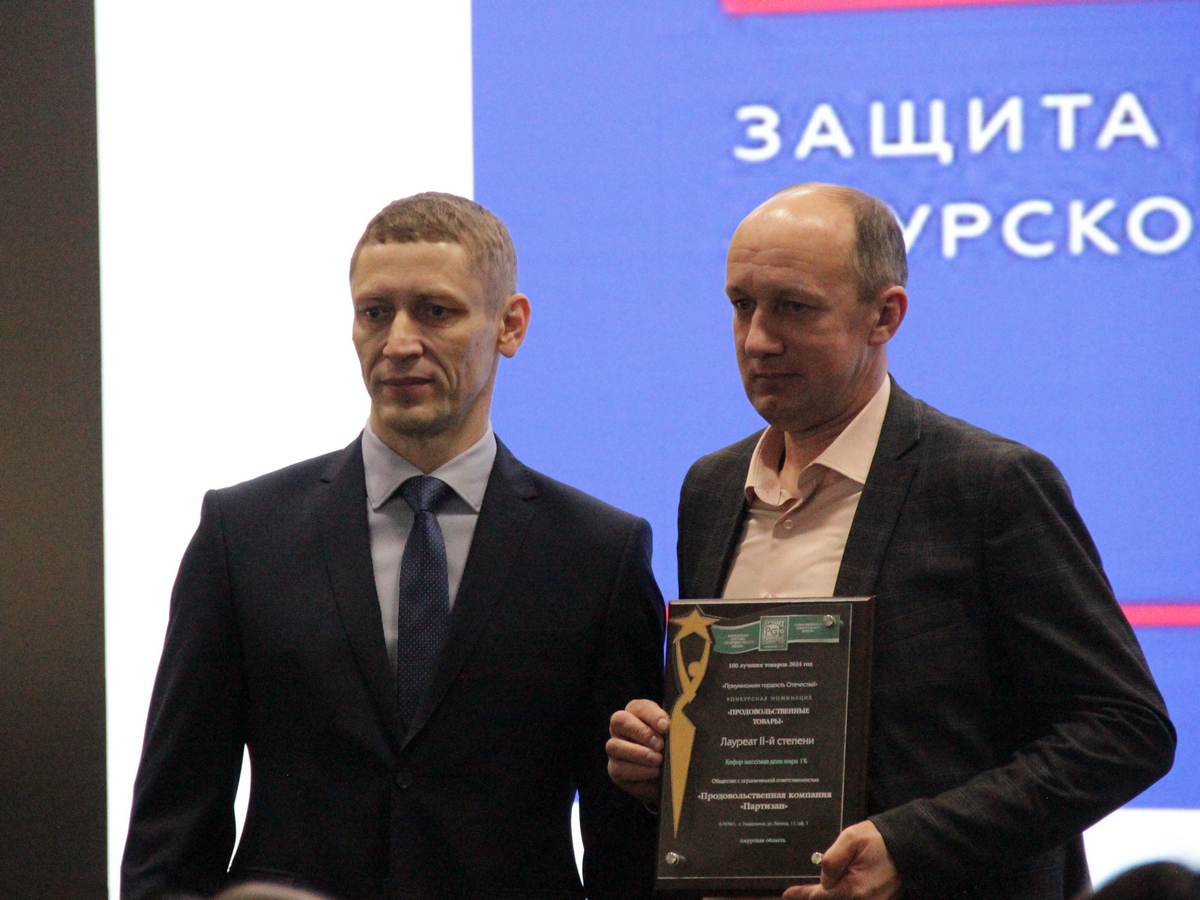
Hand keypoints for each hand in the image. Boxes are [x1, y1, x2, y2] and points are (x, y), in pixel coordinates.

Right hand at [606, 699, 669, 803]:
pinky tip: (653, 772)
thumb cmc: (672, 751)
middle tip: (660, 745)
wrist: (670, 780)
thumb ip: (672, 727)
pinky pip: (619, 768)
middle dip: (641, 732)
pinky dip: (638, 771)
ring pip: (615, 745)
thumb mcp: (675, 737)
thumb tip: (666, 726)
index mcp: (635, 714)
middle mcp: (620, 729)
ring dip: (639, 753)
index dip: (652, 715)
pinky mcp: (615, 770)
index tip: (666, 727)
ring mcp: (615, 749)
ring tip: (658, 760)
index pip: (638, 707)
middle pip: (619, 721)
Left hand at [782, 821, 899, 899]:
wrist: (908, 845)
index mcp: (853, 887)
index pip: (820, 896)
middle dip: (816, 895)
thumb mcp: (851, 838)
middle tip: (799, 892)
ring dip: (829, 895)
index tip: (787, 894)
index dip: (802, 894)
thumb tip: (823, 880)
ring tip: (816, 889)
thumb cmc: (879, 840)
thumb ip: (833, 860)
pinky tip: (836, 887)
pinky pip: (856, 899)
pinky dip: (844, 895)